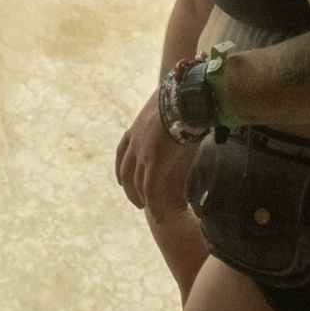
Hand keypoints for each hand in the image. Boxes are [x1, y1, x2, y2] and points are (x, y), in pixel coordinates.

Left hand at [116, 89, 197, 215]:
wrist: (185, 93)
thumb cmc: (186, 93)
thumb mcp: (173, 103)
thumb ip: (175, 111)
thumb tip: (188, 107)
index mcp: (138, 125)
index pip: (123, 148)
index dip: (121, 165)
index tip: (121, 177)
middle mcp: (136, 140)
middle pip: (126, 169)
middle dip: (129, 187)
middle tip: (136, 200)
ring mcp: (143, 152)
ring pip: (138, 183)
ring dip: (142, 199)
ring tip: (150, 211)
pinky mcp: (155, 163)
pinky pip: (151, 191)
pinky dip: (155, 206)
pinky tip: (160, 217)